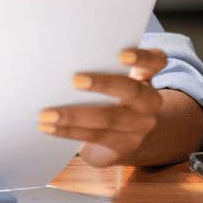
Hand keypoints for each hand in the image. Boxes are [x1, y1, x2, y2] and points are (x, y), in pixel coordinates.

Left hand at [39, 47, 189, 167]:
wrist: (128, 138)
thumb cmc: (111, 99)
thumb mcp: (115, 82)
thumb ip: (101, 69)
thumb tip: (59, 62)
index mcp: (146, 77)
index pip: (155, 61)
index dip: (142, 57)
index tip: (122, 55)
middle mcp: (149, 102)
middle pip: (130, 90)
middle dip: (103, 84)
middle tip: (74, 80)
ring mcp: (140, 126)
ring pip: (107, 119)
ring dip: (73, 115)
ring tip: (47, 114)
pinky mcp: (124, 146)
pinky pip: (94, 137)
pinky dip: (68, 131)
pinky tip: (49, 128)